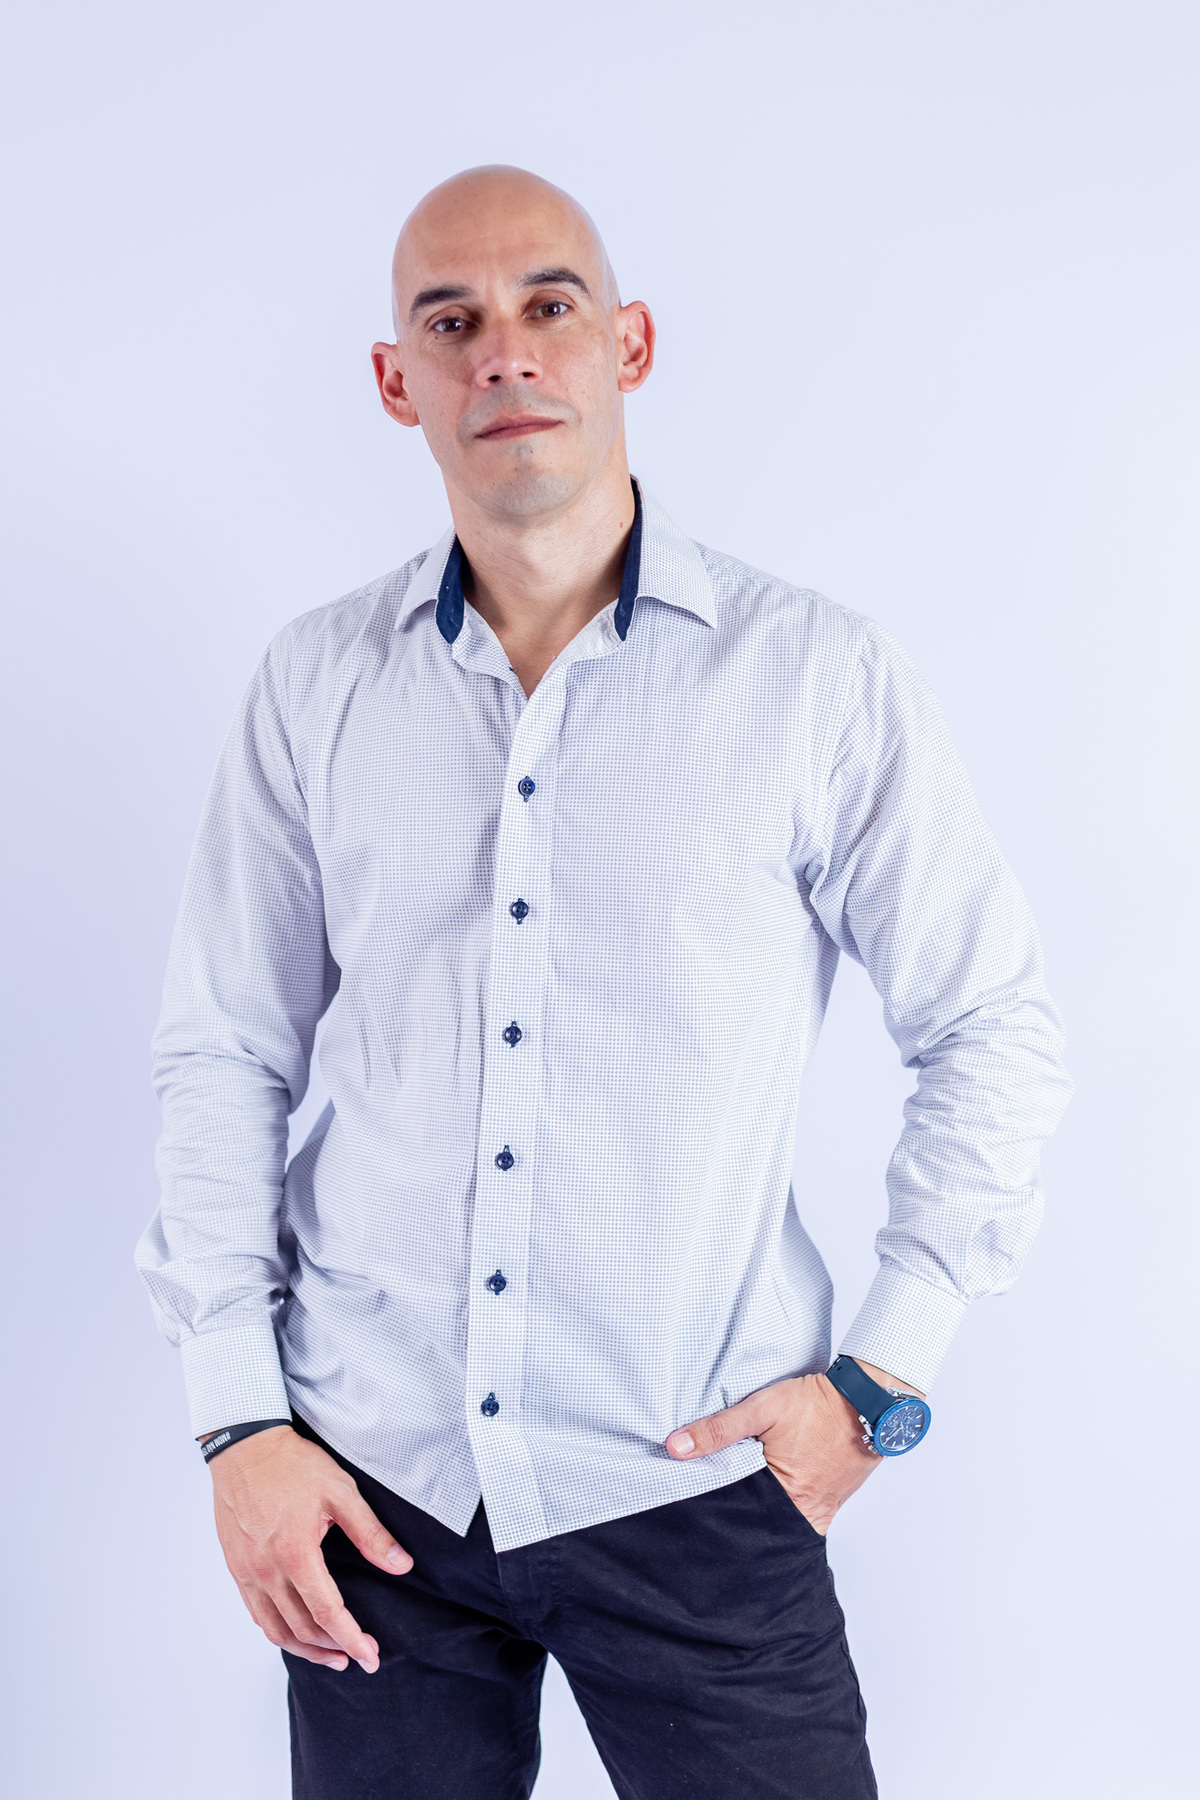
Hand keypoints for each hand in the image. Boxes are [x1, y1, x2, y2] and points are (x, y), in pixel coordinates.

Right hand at [204, 1425, 412, 1670]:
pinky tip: (296, 1631)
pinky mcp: (236, 1567)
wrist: (244, 1447)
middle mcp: (266, 1571)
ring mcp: (246, 1572)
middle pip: (301, 1629)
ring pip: (275, 1630)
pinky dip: (278, 1631)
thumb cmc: (293, 1465)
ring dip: (305, 1649)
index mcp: (295, 1554)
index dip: (352, 1639)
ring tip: (332, 1655)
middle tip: (360, 1655)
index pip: (328, 1613)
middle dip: (334, 1648)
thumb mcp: (341, 1492)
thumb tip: (402, 1565)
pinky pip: (256, 1613)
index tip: (371, 1656)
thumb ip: (371, 1533)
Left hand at [665, 1360, 922, 1534]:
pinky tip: (773, 1497)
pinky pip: (807, 1516)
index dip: (720, 1518)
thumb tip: (676, 1448)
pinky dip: (788, 1511)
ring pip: (785, 1525)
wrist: (868, 1399)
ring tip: (743, 1506)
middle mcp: (807, 1511)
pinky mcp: (835, 1500)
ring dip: (765, 1517)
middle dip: (742, 1524)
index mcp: (786, 1496)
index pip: (742, 1520)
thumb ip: (718, 1429)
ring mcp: (825, 1509)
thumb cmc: (817, 1404)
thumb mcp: (761, 1408)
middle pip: (764, 1529)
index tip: (701, 1515)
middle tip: (717, 1517)